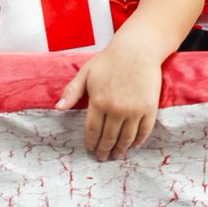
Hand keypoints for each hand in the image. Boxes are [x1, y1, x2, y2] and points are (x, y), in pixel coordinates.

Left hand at [55, 42, 161, 161]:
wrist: (138, 49)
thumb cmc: (110, 59)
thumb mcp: (86, 72)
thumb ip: (72, 91)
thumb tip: (58, 108)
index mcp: (98, 101)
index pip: (92, 130)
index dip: (90, 142)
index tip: (90, 149)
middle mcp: (116, 109)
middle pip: (109, 138)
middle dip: (104, 150)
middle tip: (102, 157)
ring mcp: (134, 110)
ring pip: (126, 138)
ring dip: (121, 149)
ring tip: (117, 155)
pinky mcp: (149, 108)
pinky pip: (144, 130)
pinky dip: (139, 141)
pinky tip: (134, 145)